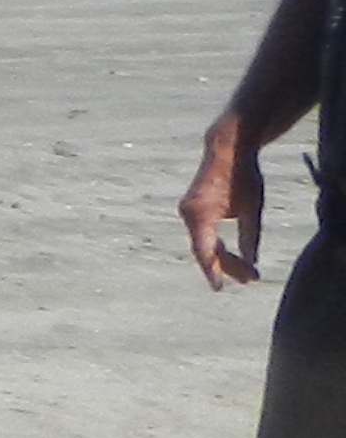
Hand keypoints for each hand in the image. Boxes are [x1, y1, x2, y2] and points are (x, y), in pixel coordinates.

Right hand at [189, 120, 268, 288]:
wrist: (226, 149)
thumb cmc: (242, 176)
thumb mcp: (252, 209)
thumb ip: (249, 237)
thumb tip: (249, 261)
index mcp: (200, 215)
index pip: (205, 251)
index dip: (213, 271)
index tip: (219, 288)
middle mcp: (188, 215)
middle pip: (205, 250)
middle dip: (226, 266)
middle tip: (250, 278)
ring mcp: (186, 212)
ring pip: (203, 243)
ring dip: (221, 256)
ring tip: (245, 271)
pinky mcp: (191, 209)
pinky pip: (201, 234)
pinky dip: (215, 244)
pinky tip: (229, 254)